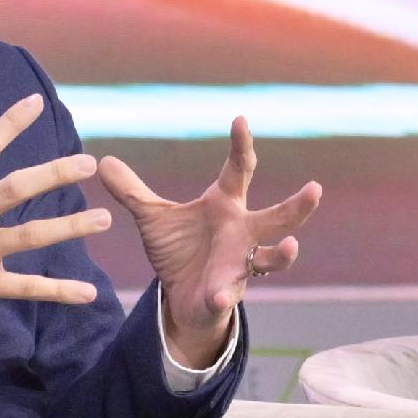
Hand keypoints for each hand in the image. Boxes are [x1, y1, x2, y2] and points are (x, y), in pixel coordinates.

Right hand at [0, 95, 109, 346]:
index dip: (10, 123)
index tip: (37, 103)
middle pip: (16, 188)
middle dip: (56, 174)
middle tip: (88, 164)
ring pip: (31, 236)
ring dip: (71, 227)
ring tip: (104, 218)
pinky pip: (27, 287)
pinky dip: (60, 291)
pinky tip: (87, 293)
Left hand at [96, 117, 319, 372]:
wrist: (181, 297)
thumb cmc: (178, 251)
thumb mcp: (152, 219)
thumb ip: (132, 192)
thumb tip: (102, 162)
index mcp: (225, 204)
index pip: (239, 169)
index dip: (241, 145)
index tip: (240, 120)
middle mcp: (242, 231)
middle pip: (277, 216)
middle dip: (297, 206)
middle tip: (316, 189)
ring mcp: (242, 263)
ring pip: (273, 258)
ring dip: (284, 255)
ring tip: (292, 248)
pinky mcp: (229, 292)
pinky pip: (229, 294)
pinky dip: (223, 296)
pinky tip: (218, 297)